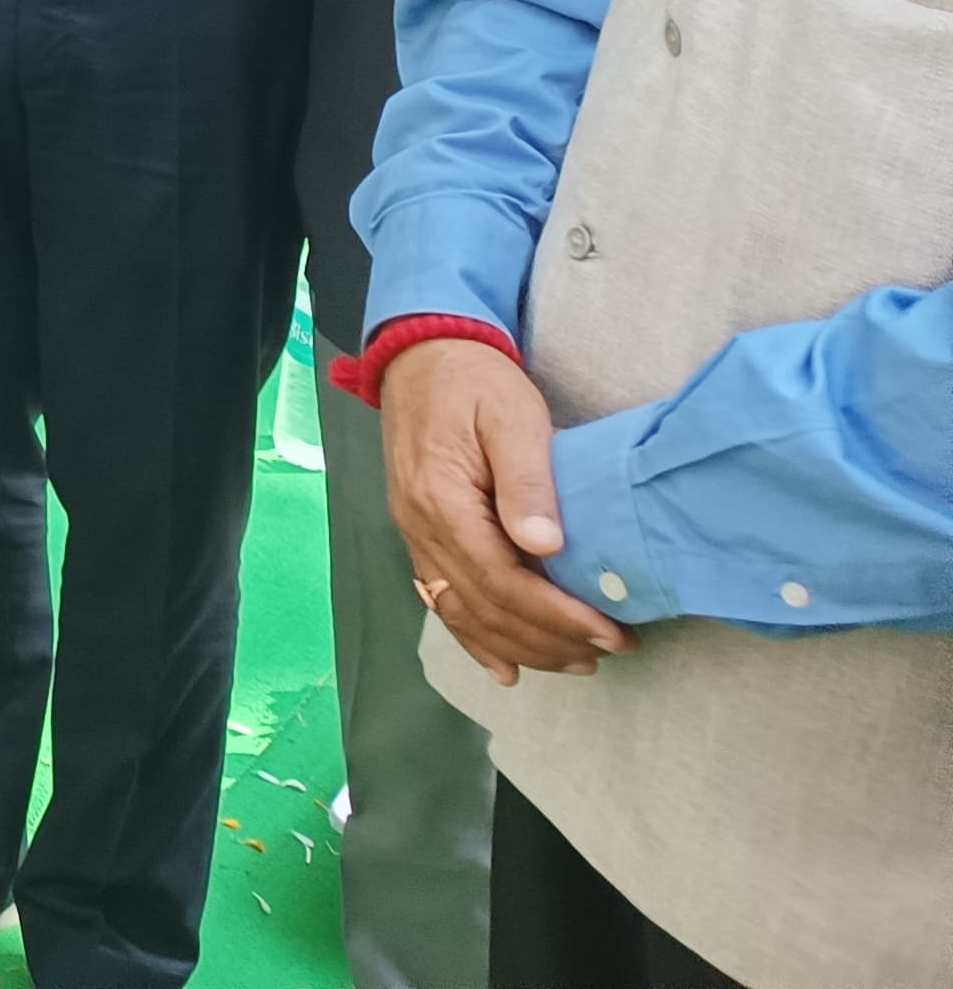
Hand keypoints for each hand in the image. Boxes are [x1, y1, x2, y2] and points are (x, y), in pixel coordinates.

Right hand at [379, 336, 633, 683]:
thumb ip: (527, 479)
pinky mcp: (419, 533)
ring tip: (576, 663)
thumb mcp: (511, 415)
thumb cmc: (474, 381)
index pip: (503, 580)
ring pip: (464, 612)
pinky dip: (474, 639)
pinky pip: (442, 599)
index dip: (558, 615)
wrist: (422, 355)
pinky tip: (505, 668)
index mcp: (442, 500)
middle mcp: (420, 527)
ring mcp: (414, 534)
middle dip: (550, 638)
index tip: (610, 632)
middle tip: (610, 652)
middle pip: (485, 606)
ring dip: (520, 646)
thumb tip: (546, 545)